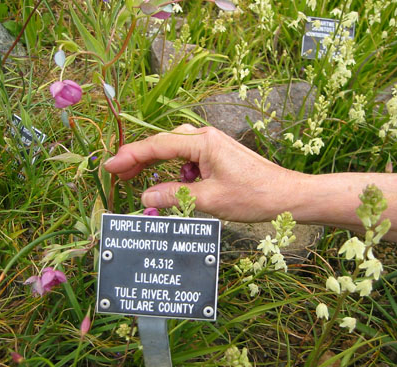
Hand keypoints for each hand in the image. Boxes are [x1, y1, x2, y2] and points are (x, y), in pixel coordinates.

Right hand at [104, 124, 298, 221]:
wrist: (288, 196)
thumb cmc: (254, 195)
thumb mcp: (210, 199)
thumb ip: (174, 196)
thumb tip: (145, 197)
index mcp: (203, 142)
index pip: (158, 145)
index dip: (130, 155)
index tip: (109, 165)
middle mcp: (206, 138)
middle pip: (164, 144)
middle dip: (140, 159)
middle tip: (118, 175)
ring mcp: (213, 147)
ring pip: (175, 152)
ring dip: (157, 166)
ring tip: (137, 181)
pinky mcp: (218, 157)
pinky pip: (189, 161)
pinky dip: (175, 173)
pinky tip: (172, 187)